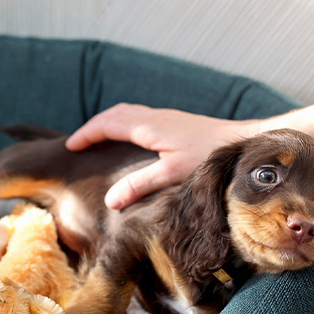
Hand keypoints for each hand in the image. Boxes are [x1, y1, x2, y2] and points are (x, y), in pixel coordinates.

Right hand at [66, 103, 258, 208]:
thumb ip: (140, 185)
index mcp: (149, 126)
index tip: (70, 147)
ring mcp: (166, 117)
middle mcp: (155, 117)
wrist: (243, 141)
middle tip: (78, 142)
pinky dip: (124, 124)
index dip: (86, 134)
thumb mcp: (172, 174)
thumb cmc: (209, 157)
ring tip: (97, 139)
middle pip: (115, 114)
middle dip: (94, 126)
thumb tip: (111, 200)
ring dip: (109, 123)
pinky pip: (140, 117)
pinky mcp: (176, 122)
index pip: (107, 124)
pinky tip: (130, 139)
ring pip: (128, 113)